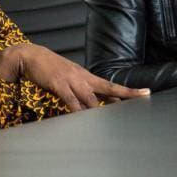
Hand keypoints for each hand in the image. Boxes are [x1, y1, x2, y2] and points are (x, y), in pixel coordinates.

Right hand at [0, 43, 149, 111]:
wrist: (30, 55)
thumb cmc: (48, 69)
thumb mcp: (68, 77)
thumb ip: (80, 91)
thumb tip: (92, 105)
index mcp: (86, 76)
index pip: (111, 85)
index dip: (128, 91)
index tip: (146, 93)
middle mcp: (83, 78)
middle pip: (108, 89)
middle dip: (125, 95)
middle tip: (142, 99)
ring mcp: (71, 80)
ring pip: (90, 98)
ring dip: (100, 110)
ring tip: (112, 121)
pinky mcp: (58, 84)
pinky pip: (70, 100)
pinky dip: (76, 110)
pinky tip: (82, 117)